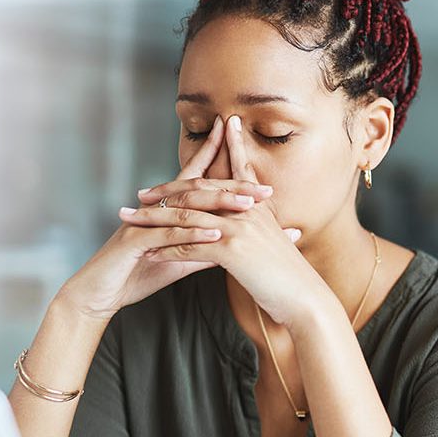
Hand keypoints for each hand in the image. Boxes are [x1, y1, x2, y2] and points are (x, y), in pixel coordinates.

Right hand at [57, 116, 291, 320]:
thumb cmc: (137, 274)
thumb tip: (233, 244)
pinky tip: (215, 236)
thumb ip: (204, 249)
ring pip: (186, 208)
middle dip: (232, 186)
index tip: (255, 164)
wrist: (99, 294)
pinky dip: (192, 235)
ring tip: (248, 207)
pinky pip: (167, 235)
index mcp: (167, 210)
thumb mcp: (178, 260)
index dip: (221, 165)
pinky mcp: (134, 241)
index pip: (197, 180)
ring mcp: (144, 222)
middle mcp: (155, 209)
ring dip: (218, 206)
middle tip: (265, 190)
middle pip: (198, 189)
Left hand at [127, 114, 330, 327]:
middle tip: (140, 194)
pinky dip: (166, 250)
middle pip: (198, 192)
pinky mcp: (231, 251)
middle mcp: (248, 210)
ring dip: (153, 220)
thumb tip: (250, 224)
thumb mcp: (276, 244)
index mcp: (258, 206)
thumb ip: (261, 228)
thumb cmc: (291, 278)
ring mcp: (239, 228)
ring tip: (131, 221)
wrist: (306, 300)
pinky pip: (189, 247)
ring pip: (186, 218)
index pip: (235, 170)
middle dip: (166, 191)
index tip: (204, 136)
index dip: (218, 151)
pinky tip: (147, 253)